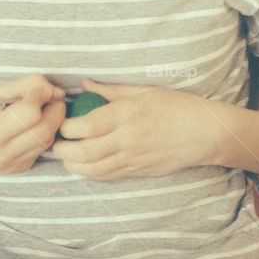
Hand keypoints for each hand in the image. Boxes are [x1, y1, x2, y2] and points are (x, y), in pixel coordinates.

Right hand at [0, 74, 66, 173]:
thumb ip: (26, 86)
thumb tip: (58, 93)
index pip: (30, 113)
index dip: (40, 95)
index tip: (38, 87)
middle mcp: (1, 156)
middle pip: (44, 129)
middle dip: (54, 110)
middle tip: (50, 97)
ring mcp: (11, 166)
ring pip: (47, 140)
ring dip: (51, 121)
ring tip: (39, 110)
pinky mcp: (19, 169)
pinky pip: (41, 148)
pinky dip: (42, 134)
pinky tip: (30, 127)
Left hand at [50, 79, 224, 179]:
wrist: (205, 133)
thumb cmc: (176, 106)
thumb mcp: (144, 91)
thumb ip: (111, 90)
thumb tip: (84, 83)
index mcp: (126, 115)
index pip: (86, 127)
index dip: (66, 128)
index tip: (60, 123)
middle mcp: (126, 139)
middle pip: (84, 152)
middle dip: (63, 150)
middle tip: (54, 143)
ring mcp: (132, 158)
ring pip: (92, 169)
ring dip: (73, 165)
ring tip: (65, 156)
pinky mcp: (137, 171)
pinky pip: (107, 176)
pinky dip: (90, 173)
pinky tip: (83, 166)